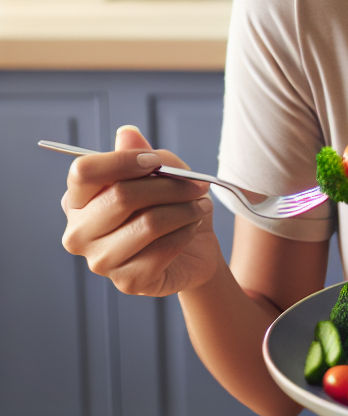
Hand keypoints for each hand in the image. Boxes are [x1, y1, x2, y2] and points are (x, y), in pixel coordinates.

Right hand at [61, 125, 221, 296]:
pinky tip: (192, 228)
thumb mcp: (164, 173)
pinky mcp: (127, 282)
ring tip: (200, 206)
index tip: (156, 162)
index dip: (123, 161)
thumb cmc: (170, 205)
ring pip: (148, 223)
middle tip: (196, 185)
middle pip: (121, 196)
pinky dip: (186, 232)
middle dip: (169, 186)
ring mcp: (100, 261)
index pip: (83, 172)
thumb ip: (144, 154)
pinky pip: (163, 250)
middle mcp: (79, 233)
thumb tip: (127, 133)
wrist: (193, 249)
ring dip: (184, 210)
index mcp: (78, 200)